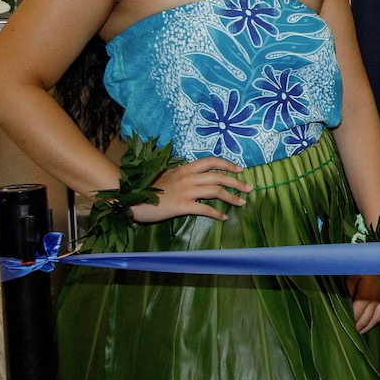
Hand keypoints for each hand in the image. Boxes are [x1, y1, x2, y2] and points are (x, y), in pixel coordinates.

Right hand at [131, 157, 250, 222]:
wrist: (131, 197)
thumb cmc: (147, 188)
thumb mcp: (166, 175)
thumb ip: (182, 174)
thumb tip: (195, 175)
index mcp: (184, 168)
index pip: (211, 161)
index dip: (227, 164)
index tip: (240, 169)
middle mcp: (188, 177)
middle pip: (219, 177)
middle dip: (237, 182)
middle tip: (249, 188)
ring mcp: (186, 191)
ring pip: (216, 191)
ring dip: (232, 197)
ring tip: (242, 202)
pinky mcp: (182, 205)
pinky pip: (205, 209)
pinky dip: (217, 213)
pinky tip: (224, 217)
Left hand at [348, 274, 379, 333]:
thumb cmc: (369, 263)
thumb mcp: (354, 273)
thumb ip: (348, 288)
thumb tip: (343, 301)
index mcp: (365, 296)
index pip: (356, 315)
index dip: (350, 323)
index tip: (344, 329)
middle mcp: (375, 300)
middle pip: (366, 319)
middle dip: (358, 328)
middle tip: (351, 335)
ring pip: (376, 318)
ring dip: (368, 327)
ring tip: (362, 332)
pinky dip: (377, 319)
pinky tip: (374, 321)